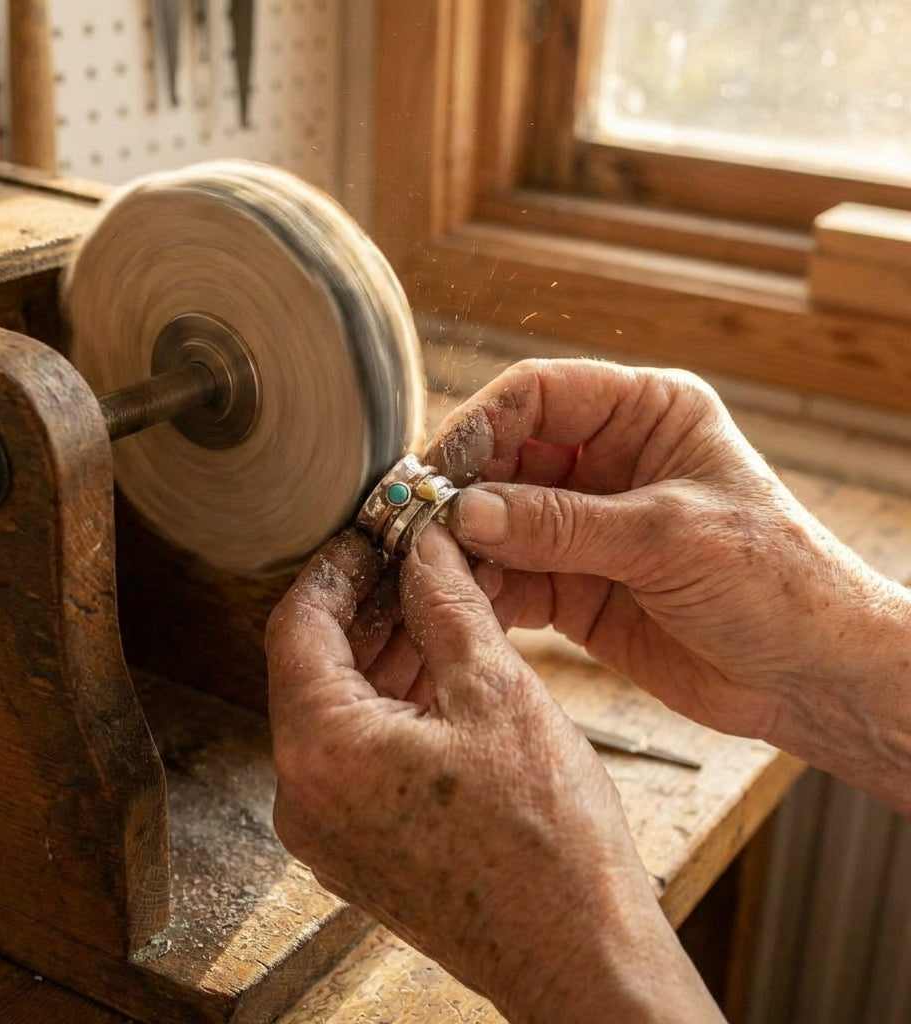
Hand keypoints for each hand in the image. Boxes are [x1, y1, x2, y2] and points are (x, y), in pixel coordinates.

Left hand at [267, 527, 721, 1022]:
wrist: (580, 958)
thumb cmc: (548, 845)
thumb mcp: (498, 694)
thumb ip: (447, 605)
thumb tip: (427, 547)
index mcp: (322, 752)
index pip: (297, 626)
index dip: (335, 568)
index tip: (369, 533)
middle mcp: (305, 795)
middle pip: (314, 666)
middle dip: (367, 604)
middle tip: (412, 557)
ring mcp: (331, 827)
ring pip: (340, 707)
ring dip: (384, 650)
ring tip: (436, 602)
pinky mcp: (362, 845)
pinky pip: (359, 751)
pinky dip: (392, 701)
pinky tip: (438, 664)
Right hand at [428, 358, 910, 809]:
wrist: (814, 676)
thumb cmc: (778, 582)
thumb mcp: (670, 538)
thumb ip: (563, 525)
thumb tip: (466, 513)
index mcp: (646, 415)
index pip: (540, 395)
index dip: (481, 424)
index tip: (438, 471)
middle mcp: (609, 462)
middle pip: (507, 458)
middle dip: (462, 492)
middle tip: (419, 528)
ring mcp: (588, 526)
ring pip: (500, 521)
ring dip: (463, 546)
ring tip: (430, 571)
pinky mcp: (577, 584)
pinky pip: (511, 576)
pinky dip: (482, 588)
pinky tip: (458, 602)